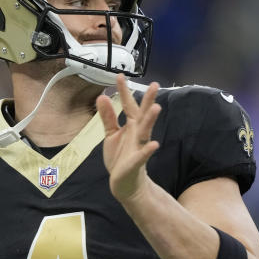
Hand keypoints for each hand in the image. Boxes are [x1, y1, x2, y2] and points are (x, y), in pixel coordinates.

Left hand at [96, 75, 160, 201]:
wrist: (124, 182)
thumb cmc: (120, 157)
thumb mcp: (111, 134)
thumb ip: (108, 116)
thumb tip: (102, 96)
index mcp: (131, 125)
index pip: (128, 105)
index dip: (124, 91)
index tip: (120, 75)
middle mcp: (137, 133)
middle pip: (143, 114)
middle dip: (148, 100)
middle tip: (155, 85)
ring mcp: (138, 147)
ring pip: (146, 131)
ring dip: (151, 120)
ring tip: (156, 108)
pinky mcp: (136, 162)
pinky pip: (143, 155)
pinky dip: (148, 150)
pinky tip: (154, 144)